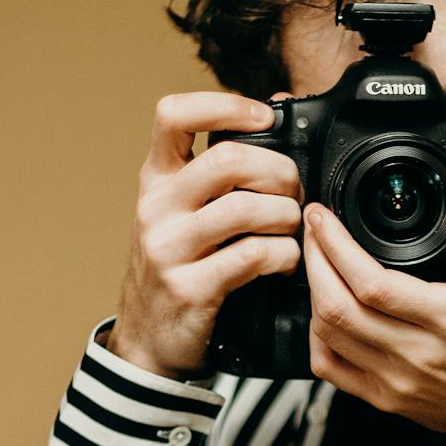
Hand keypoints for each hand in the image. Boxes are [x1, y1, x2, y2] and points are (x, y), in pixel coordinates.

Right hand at [104, 92, 302, 379]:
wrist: (149, 340)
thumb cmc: (181, 266)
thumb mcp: (186, 212)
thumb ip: (220, 169)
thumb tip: (274, 107)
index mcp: (157, 179)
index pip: (173, 115)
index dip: (223, 104)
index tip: (263, 117)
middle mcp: (156, 207)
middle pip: (228, 159)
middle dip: (279, 171)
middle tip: (295, 192)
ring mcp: (168, 248)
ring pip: (246, 208)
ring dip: (287, 217)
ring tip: (292, 230)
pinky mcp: (190, 287)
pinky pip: (253, 256)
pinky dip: (284, 256)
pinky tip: (286, 262)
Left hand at [304, 170, 445, 445]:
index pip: (372, 282)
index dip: (335, 244)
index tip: (324, 215)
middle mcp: (421, 355)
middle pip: (336, 306)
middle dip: (314, 258)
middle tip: (313, 228)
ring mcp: (399, 383)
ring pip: (327, 335)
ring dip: (312, 292)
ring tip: (318, 260)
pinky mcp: (388, 401)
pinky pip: (330, 368)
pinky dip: (317, 335)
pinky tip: (325, 309)